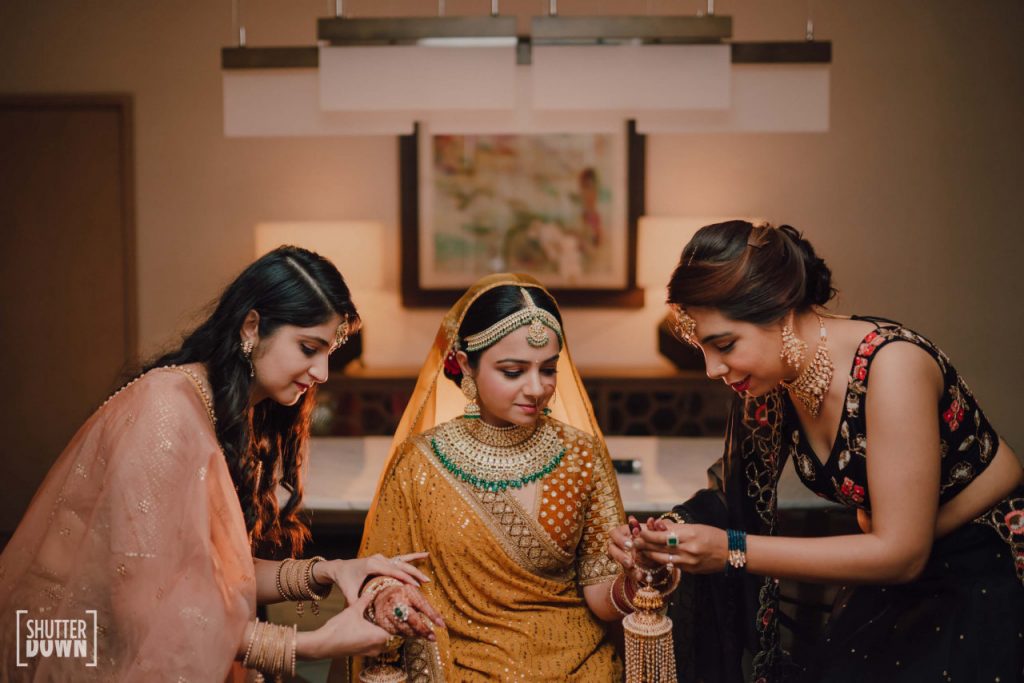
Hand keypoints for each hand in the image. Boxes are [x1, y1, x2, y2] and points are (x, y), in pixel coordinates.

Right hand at [298, 591, 390, 658]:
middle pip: (392, 639)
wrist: (322, 644)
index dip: (399, 623)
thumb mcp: (353, 610)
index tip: (399, 613)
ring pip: (383, 644)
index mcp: (378, 637)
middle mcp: (376, 647)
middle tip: (391, 615)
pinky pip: (375, 646)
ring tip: (382, 621)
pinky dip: (376, 639)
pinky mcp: (361, 653)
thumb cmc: (338, 628)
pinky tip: (371, 629)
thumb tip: (372, 590)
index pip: (397, 632)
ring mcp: (369, 652)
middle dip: (392, 628)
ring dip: (384, 634)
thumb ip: (364, 600)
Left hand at [313, 552, 430, 604]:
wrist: (339, 568)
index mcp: (373, 565)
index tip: (416, 586)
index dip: (405, 578)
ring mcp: (382, 558)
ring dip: (415, 568)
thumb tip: (366, 616)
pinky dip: (413, 557)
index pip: (393, 571)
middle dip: (414, 574)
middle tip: (425, 583)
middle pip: (400, 566)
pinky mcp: (384, 560)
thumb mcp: (349, 592)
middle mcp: (379, 559)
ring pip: (403, 562)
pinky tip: (424, 554)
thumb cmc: (345, 580)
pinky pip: (400, 559)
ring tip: (426, 577)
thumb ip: (357, 603)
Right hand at [371, 585, 445, 640]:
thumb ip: (427, 607)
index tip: (442, 625)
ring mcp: (387, 611)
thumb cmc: (405, 596)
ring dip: (415, 634)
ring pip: (404, 628)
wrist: (382, 594)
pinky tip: (409, 632)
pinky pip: (396, 633)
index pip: (422, 604)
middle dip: (423, 630)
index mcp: (407, 591)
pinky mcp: (381, 621)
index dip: (432, 615)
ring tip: (422, 635)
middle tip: (433, 638)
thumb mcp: (416, 596)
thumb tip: (441, 622)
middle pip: (412, 619)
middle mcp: (396, 601)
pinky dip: (404, 634)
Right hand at [607, 517, 665, 575]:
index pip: (614, 533)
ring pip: (618, 562)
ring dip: (627, 568)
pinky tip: (641, 576)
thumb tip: (652, 521)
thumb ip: (653, 527)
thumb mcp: (654, 532)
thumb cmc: (652, 537)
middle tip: (630, 562)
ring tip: (637, 572)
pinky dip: (633, 574)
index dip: (620, 540)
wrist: (658, 551)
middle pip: (611, 548)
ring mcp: (621, 555)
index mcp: (622, 532)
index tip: (630, 545)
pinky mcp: (625, 566)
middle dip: (620, 556)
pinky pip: (626, 571)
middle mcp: (618, 543)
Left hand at [635, 520, 728, 573]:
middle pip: (659, 548)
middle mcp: (687, 549)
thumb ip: (675, 528)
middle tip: (633, 542)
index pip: (661, 535)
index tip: (638, 532)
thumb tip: (657, 525)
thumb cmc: (713, 535)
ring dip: (649, 555)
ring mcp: (688, 562)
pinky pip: (671, 565)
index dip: (647, 535)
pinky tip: (655, 558)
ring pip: (662, 559)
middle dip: (644, 545)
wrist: (731, 552)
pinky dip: (662, 561)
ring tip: (640, 550)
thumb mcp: (694, 527)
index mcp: (688, 534)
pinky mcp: (690, 571)